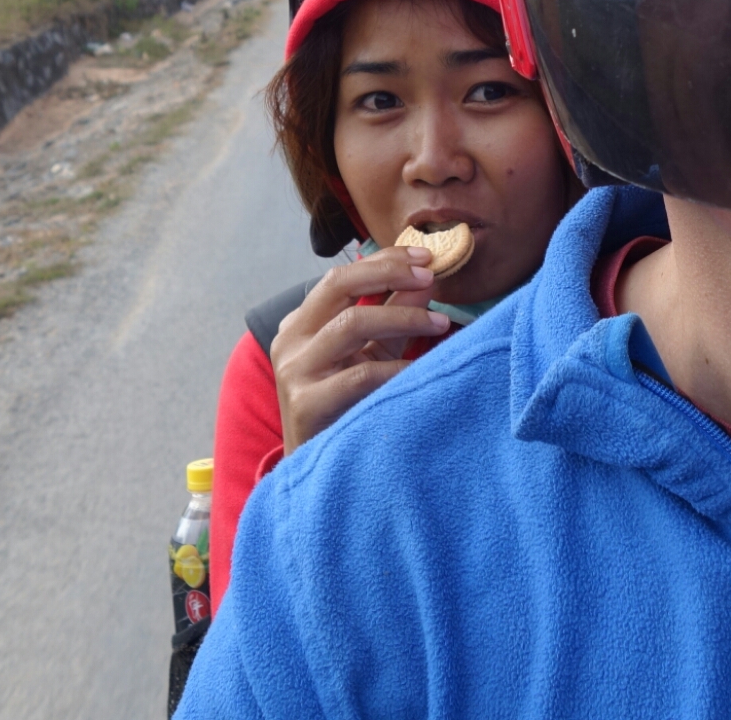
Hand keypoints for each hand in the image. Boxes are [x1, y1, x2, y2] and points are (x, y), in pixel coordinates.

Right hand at [272, 247, 450, 454]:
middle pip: (339, 284)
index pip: (341, 276)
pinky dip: (398, 369)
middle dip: (389, 273)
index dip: (384, 261)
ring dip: (402, 317)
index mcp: (301, 324)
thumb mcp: (371, 355)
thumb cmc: (345, 408)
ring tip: (439, 323)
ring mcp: (294, 371)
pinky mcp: (306, 403)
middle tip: (431, 276)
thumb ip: (393, 316)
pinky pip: (360, 375)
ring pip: (350, 323)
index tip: (425, 257)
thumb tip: (426, 279)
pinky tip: (423, 370)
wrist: (316, 473)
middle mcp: (291, 341)